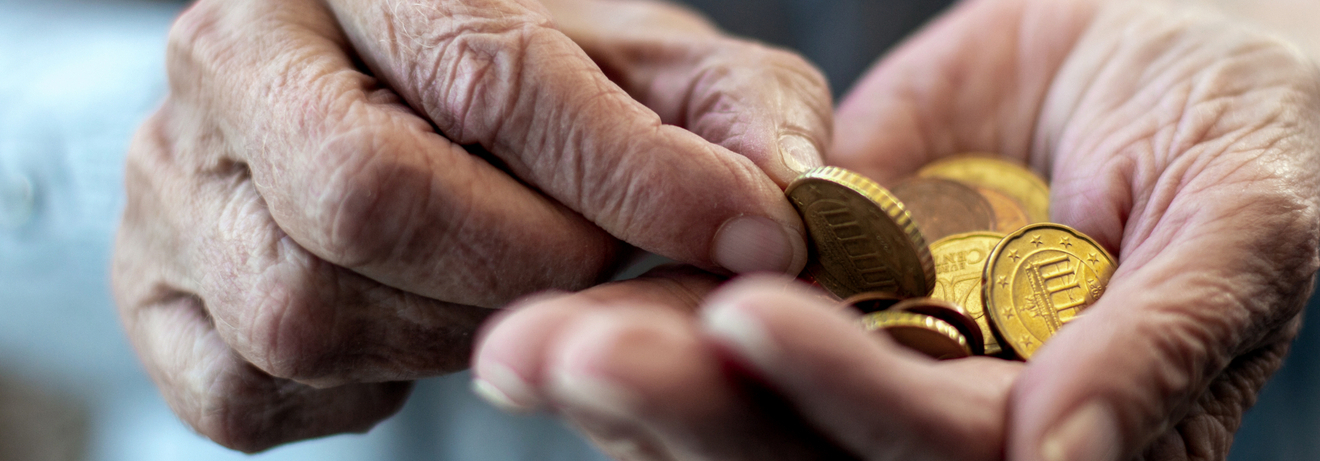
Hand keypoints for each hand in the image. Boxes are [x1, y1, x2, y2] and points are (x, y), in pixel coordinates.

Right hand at [113, 0, 830, 450]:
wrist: (393, 114)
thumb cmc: (535, 89)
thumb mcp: (652, 67)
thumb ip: (736, 114)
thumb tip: (785, 208)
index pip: (487, 77)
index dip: (634, 175)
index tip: (750, 235)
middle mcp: (229, 59)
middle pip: (367, 200)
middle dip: (526, 260)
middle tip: (594, 260)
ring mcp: (168, 184)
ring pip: (306, 311)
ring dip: (452, 329)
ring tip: (505, 285)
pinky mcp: (150, 300)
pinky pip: (252, 393)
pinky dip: (365, 390)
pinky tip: (416, 330)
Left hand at [473, 0, 1319, 458]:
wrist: (1161, 44)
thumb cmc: (1239, 130)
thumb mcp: (1241, 218)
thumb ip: (1169, 338)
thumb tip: (1070, 459)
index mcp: (1067, 435)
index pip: (942, 450)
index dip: (846, 396)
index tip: (745, 320)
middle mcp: (959, 424)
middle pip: (811, 454)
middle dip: (690, 411)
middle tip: (566, 355)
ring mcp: (883, 364)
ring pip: (745, 407)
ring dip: (634, 379)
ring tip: (526, 341)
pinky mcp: (825, 300)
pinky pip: (721, 321)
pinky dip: (640, 311)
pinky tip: (554, 297)